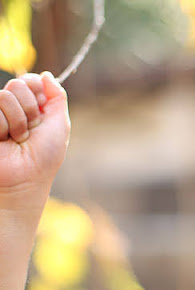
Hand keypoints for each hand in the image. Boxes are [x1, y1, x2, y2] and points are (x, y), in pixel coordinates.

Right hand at [0, 72, 69, 207]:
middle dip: (30, 110)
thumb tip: (46, 75)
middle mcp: (13, 107)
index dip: (37, 91)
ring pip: (4, 96)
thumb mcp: (59, 125)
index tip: (42, 111)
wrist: (25, 180)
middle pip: (18, 85)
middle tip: (30, 131)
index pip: (30, 80)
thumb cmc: (45, 156)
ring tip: (17, 139)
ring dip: (17, 122)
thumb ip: (57, 97)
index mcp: (32, 106)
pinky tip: (4, 142)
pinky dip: (2, 128)